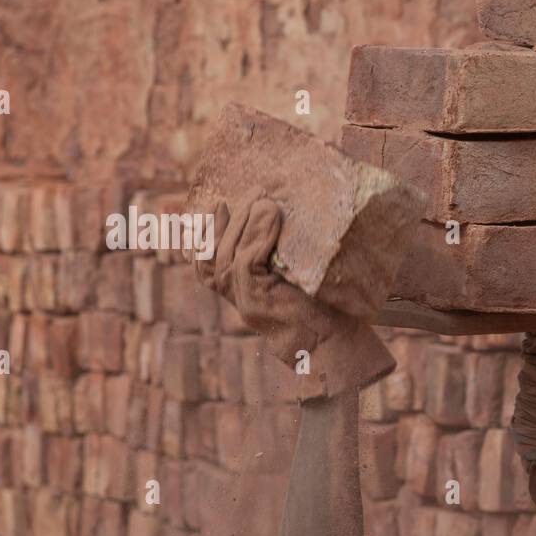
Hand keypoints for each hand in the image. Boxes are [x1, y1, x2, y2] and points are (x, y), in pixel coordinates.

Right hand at [193, 194, 395, 400]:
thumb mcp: (301, 276)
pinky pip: (246, 262)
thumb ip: (285, 254)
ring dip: (244, 222)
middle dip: (227, 220)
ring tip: (262, 198)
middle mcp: (238, 298)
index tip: (209, 205)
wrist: (335, 344)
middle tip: (253, 191)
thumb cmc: (327, 309)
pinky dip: (256, 235)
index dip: (200, 235)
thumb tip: (283, 211)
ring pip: (226, 255)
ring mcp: (243, 301)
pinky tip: (271, 215)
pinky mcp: (254, 301)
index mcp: (244, 292)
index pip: (205, 264)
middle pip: (211, 255)